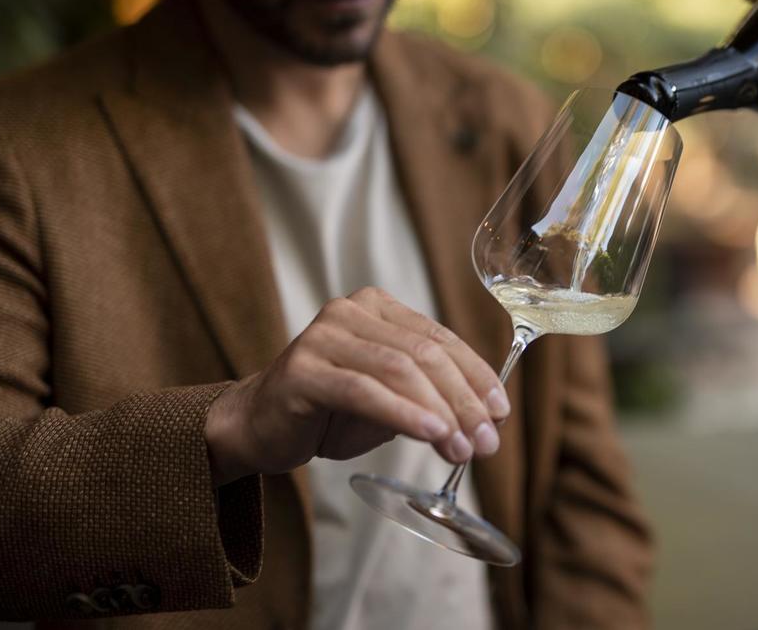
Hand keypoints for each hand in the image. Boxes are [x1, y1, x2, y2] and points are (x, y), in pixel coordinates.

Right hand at [204, 287, 510, 485]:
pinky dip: (404, 414)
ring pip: (400, 370)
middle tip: (486, 443)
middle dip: (464, 400)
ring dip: (440, 412)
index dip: (477, 376)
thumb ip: (430, 396)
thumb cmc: (327, 413)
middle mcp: (351, 312)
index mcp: (378, 308)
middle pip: (425, 354)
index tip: (500, 414)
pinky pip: (365, 391)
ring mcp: (323, 336)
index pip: (441, 338)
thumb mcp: (390, 398)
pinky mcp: (303, 369)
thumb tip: (486, 419)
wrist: (256, 427)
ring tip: (462, 449)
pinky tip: (431, 435)